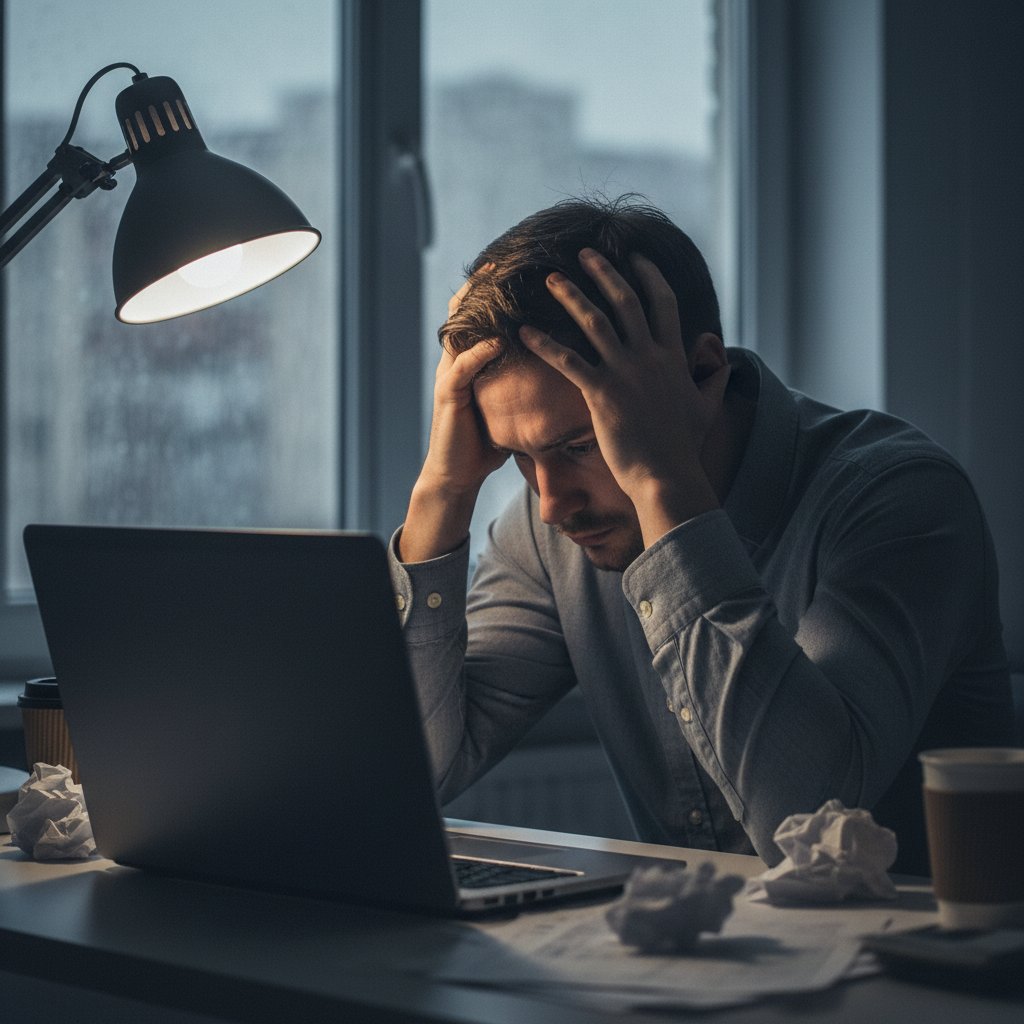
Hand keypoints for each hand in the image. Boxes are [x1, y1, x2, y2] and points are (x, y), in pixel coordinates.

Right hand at [399, 272, 506, 561]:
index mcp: (473, 359)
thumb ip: (523, 382)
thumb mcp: (508, 404)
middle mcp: (458, 360)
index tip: (518, 263)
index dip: (493, 289)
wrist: (457, 477)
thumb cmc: (485, 442)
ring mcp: (450, 376)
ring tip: (497, 284)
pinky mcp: (449, 397)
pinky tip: (498, 339)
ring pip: (459, 331)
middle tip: (501, 258)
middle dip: (480, 285)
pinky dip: (480, 352)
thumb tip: (560, 367)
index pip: (480, 314)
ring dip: (477, 308)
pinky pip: (462, 367)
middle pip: (464, 311)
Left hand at [520, 249, 729, 543]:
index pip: (663, 303)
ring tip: (550, 279)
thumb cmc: (683, 446)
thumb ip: (714, 378)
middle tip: (585, 254)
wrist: (667, 476)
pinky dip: (544, 344)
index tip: (635, 257)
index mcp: (673, 356)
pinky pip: (567, 361)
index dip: (649, 276)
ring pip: (594, 322)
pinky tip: (523, 331)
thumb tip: (721, 358)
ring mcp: (625, 373)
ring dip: (570, 296)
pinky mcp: (602, 393)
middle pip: (625, 301)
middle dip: (604, 273)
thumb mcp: (706, 406)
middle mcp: (649, 356)